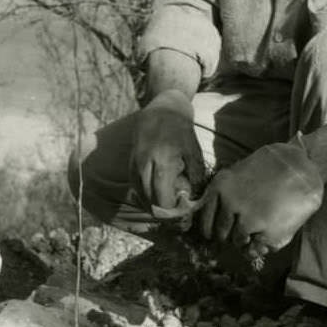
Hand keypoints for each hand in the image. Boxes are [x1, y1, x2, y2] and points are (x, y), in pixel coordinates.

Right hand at [130, 90, 205, 213]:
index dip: (172, 212)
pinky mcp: (130, 163)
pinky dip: (144, 196)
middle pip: (150, 201)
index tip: (183, 214)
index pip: (163, 198)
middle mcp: (145, 165)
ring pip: (140, 196)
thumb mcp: (193, 151)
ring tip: (167, 209)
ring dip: (152, 206)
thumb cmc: (181, 130)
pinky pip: (135, 187)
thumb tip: (194, 199)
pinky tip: (155, 199)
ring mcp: (135, 164)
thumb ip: (195, 176)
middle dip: (163, 212)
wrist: (161, 110)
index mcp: (163, 162)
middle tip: (176, 216)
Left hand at [195, 138, 324, 254]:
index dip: (210, 230)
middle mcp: (230, 203)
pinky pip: (255, 250)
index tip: (213, 235)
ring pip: (238, 242)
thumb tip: (208, 219)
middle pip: (221, 234)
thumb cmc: (271, 168)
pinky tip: (267, 236)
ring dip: (246, 241)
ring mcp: (248, 220)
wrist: (302, 168)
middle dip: (230, 235)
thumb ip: (223, 194)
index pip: (205, 220)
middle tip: (243, 230)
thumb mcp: (239, 172)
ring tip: (259, 229)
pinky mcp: (267, 233)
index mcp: (220, 186)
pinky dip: (259, 247)